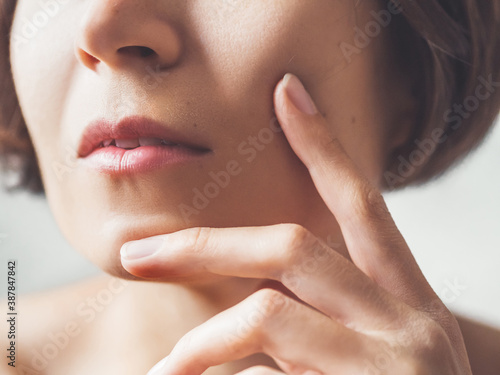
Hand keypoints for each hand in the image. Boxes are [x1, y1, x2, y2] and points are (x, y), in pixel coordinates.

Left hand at [121, 73, 471, 374]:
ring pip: (268, 312)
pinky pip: (271, 361)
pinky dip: (219, 369)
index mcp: (405, 299)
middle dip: (207, 244)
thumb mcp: (371, 357)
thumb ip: (318, 322)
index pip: (360, 201)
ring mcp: (395, 361)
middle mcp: (407, 319)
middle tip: (139, 254)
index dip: (323, 144)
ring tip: (164, 371)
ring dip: (203, 342)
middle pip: (292, 246)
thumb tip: (243, 309)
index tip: (288, 94)